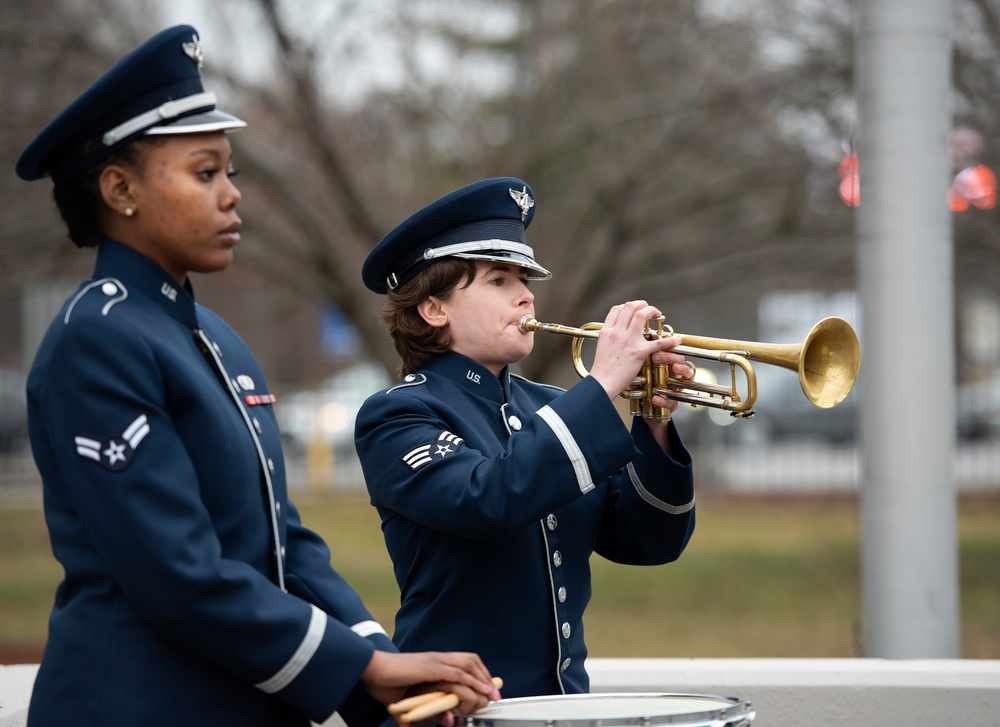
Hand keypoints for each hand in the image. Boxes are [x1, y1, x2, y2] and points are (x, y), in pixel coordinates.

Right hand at [362, 651, 499, 724]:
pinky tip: (482, 691)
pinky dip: (473, 682)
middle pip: (470, 660)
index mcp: (433, 662)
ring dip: (483, 680)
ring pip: (468, 666)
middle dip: (485, 676)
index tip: (487, 688)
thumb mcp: (410, 700)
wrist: (371, 671)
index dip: (477, 673)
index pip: (462, 662)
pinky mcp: (431, 669)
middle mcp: (437, 659)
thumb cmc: (385, 683)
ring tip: (492, 695)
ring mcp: (435, 662)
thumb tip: (435, 723)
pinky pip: (458, 674)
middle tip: (494, 694)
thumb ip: (424, 711)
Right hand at [588, 301, 687, 399]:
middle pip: (630, 307)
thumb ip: (610, 336)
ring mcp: (628, 341)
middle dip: (642, 304)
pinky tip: (676, 339)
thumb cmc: (602, 369)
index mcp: (607, 331)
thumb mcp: (601, 346)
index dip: (627, 306)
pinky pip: (657, 342)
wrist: (603, 382)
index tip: (634, 310)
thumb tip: (617, 330)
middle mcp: (617, 332)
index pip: (617, 309)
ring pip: (642, 315)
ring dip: (652, 311)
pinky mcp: (639, 352)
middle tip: (648, 309)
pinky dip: (669, 340)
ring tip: (657, 315)